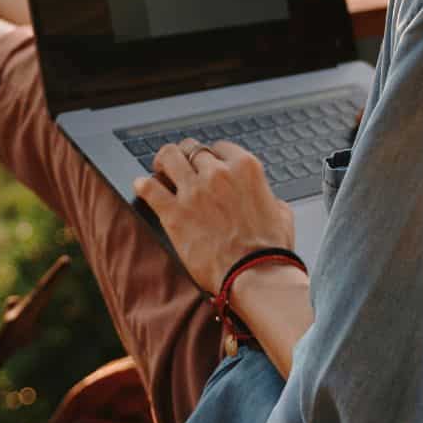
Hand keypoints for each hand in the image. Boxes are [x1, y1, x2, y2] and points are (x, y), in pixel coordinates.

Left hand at [132, 138, 294, 292]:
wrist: (255, 275)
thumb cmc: (270, 249)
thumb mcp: (281, 212)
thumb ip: (267, 196)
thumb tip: (264, 197)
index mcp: (245, 168)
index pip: (220, 147)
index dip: (211, 156)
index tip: (206, 164)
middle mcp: (218, 173)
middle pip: (193, 149)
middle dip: (186, 156)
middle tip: (181, 165)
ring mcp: (194, 191)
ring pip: (169, 157)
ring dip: (163, 162)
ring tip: (160, 169)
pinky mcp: (174, 213)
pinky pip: (149, 188)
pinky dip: (143, 185)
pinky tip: (141, 186)